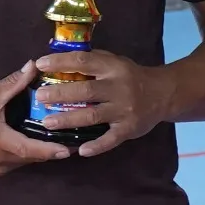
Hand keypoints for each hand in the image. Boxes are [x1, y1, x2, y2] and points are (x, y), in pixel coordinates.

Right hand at [0, 63, 69, 174]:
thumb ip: (14, 82)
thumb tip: (34, 65)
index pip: (31, 149)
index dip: (51, 150)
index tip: (69, 149)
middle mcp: (0, 158)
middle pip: (33, 157)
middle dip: (52, 149)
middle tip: (72, 137)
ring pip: (26, 161)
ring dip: (40, 152)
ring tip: (58, 139)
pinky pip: (17, 162)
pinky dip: (28, 154)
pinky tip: (36, 142)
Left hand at [31, 48, 175, 157]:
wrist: (164, 94)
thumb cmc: (131, 76)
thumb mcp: (115, 61)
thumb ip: (91, 59)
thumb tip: (55, 54)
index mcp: (113, 68)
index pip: (84, 61)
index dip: (61, 62)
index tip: (40, 64)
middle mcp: (119, 88)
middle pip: (86, 90)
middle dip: (60, 94)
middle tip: (40, 97)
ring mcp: (124, 110)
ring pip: (93, 115)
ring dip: (69, 119)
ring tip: (48, 122)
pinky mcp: (129, 128)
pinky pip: (111, 139)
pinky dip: (97, 146)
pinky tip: (81, 150)